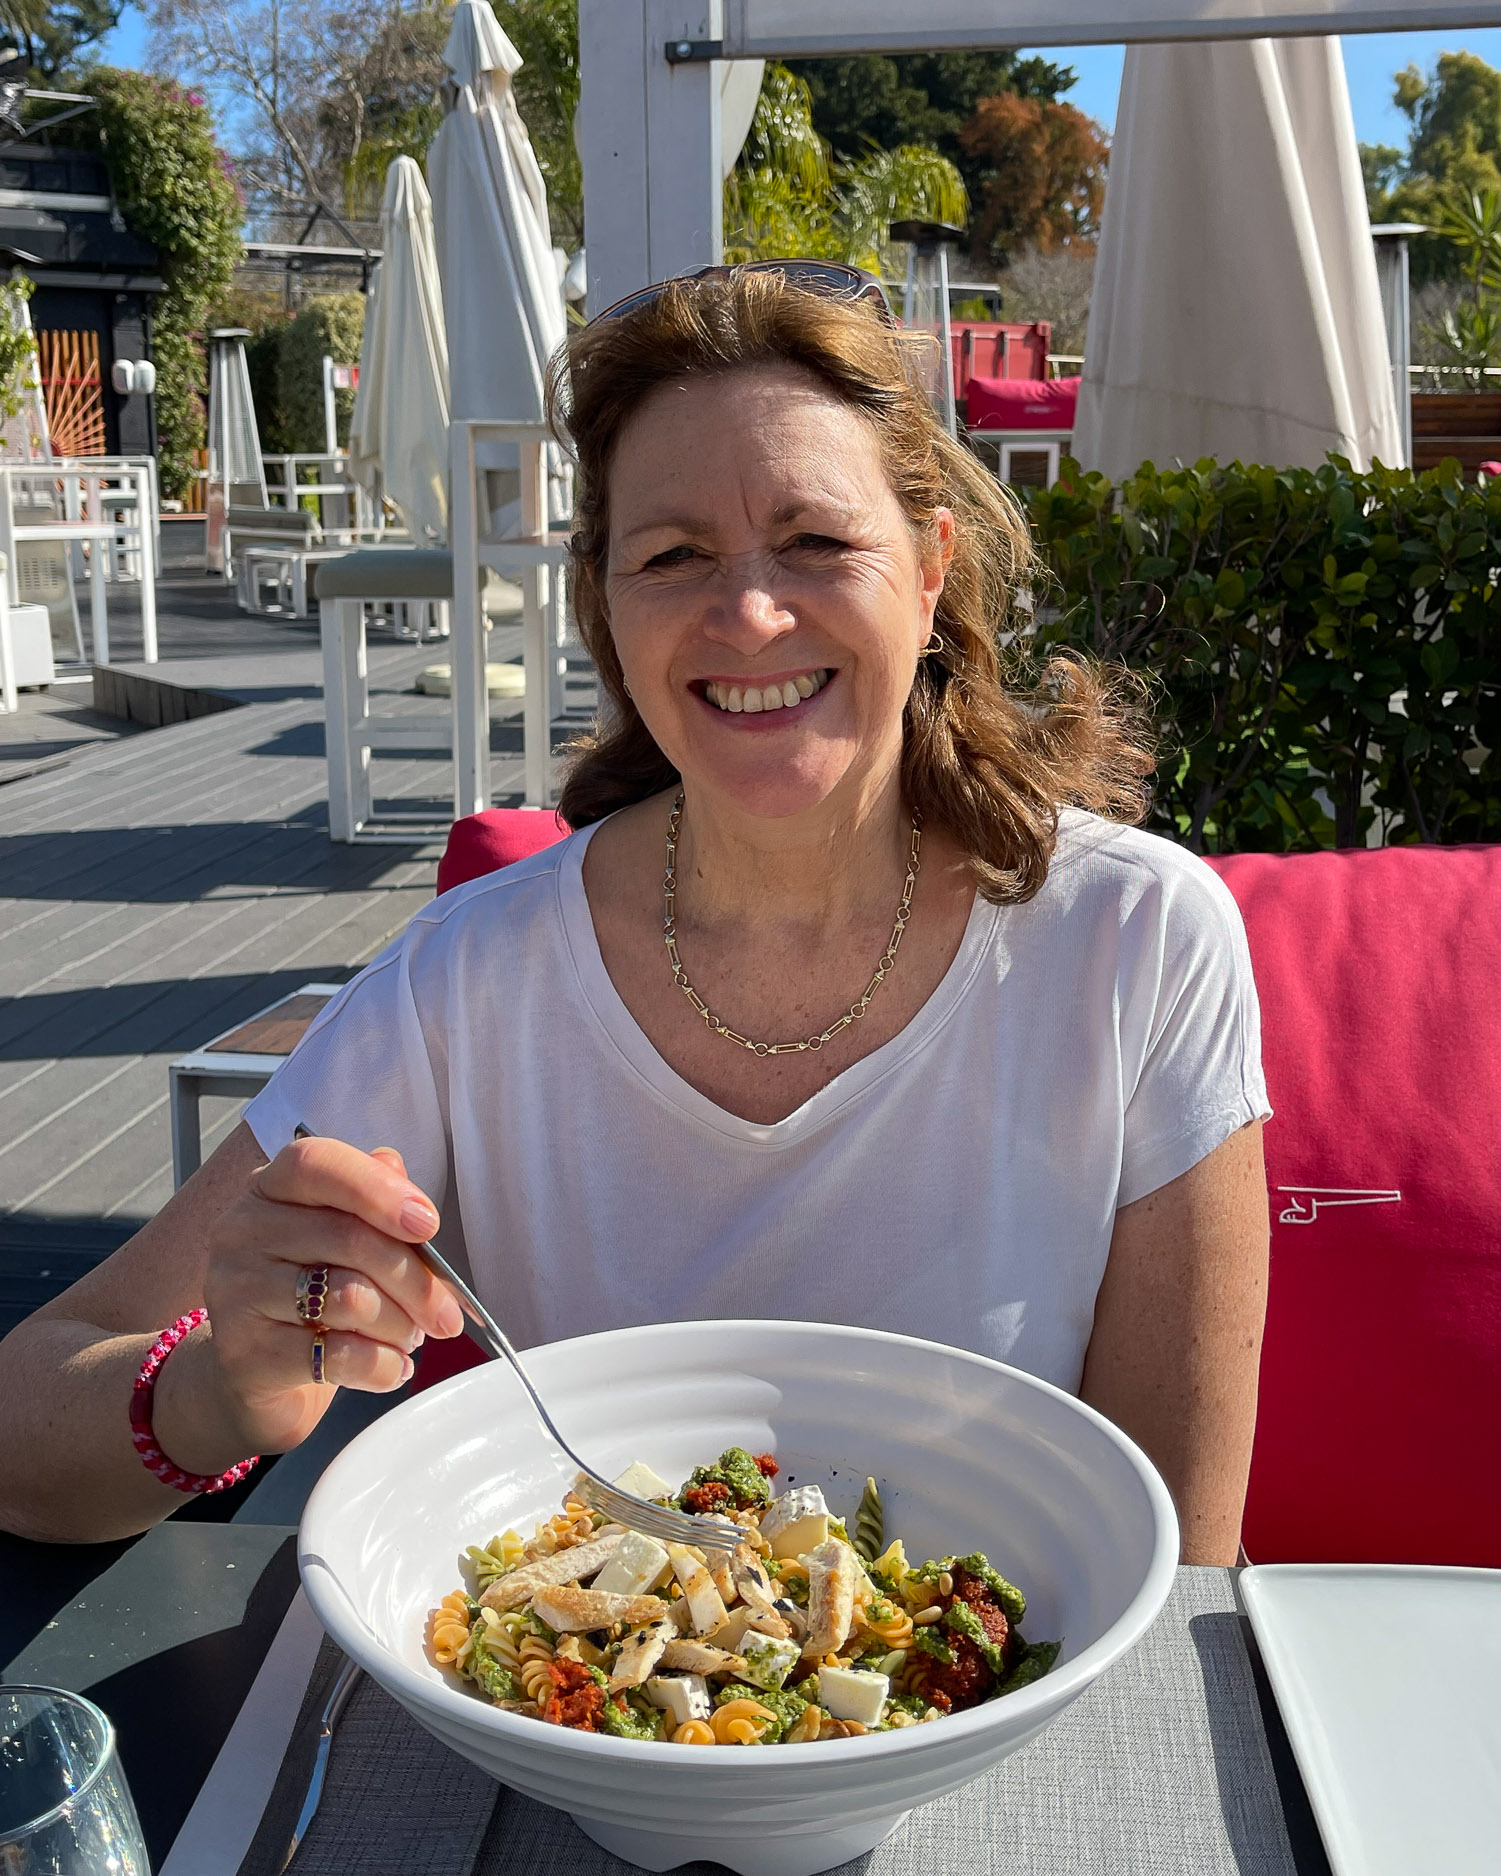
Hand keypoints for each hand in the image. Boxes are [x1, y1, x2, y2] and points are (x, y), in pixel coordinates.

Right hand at [156, 1135, 462, 1465]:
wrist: (252, 1374)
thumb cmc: (309, 1293)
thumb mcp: (340, 1238)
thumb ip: (373, 1203)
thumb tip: (406, 1187)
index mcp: (269, 1188)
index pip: (316, 1164)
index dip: (377, 1189)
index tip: (428, 1223)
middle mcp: (242, 1233)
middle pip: (349, 1238)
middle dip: (415, 1279)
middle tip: (447, 1313)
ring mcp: (236, 1295)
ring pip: (350, 1298)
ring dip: (400, 1324)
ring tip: (410, 1337)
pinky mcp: (246, 1356)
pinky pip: (337, 1356)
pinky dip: (383, 1365)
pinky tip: (393, 1367)